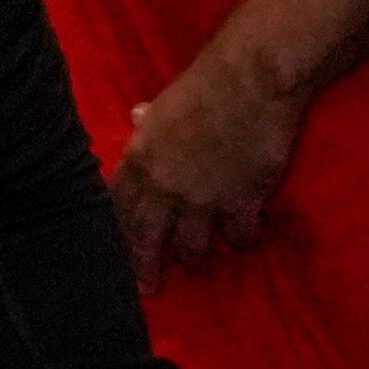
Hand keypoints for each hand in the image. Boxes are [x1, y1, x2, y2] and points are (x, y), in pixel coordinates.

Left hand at [109, 38, 311, 291]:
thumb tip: (135, 116)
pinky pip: (238, 237)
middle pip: (147, 239)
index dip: (117, 233)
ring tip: (199, 259)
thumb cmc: (205, 82)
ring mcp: (202, 200)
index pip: (118, 207)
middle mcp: (166, 187)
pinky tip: (245, 238)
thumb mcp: (165, 102)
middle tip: (148, 288)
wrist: (251, 80)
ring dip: (195, 256)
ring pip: (192, 248)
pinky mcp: (240, 203)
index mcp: (141, 159)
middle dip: (146, 266)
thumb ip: (150, 122)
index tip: (117, 253)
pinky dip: (241, 240)